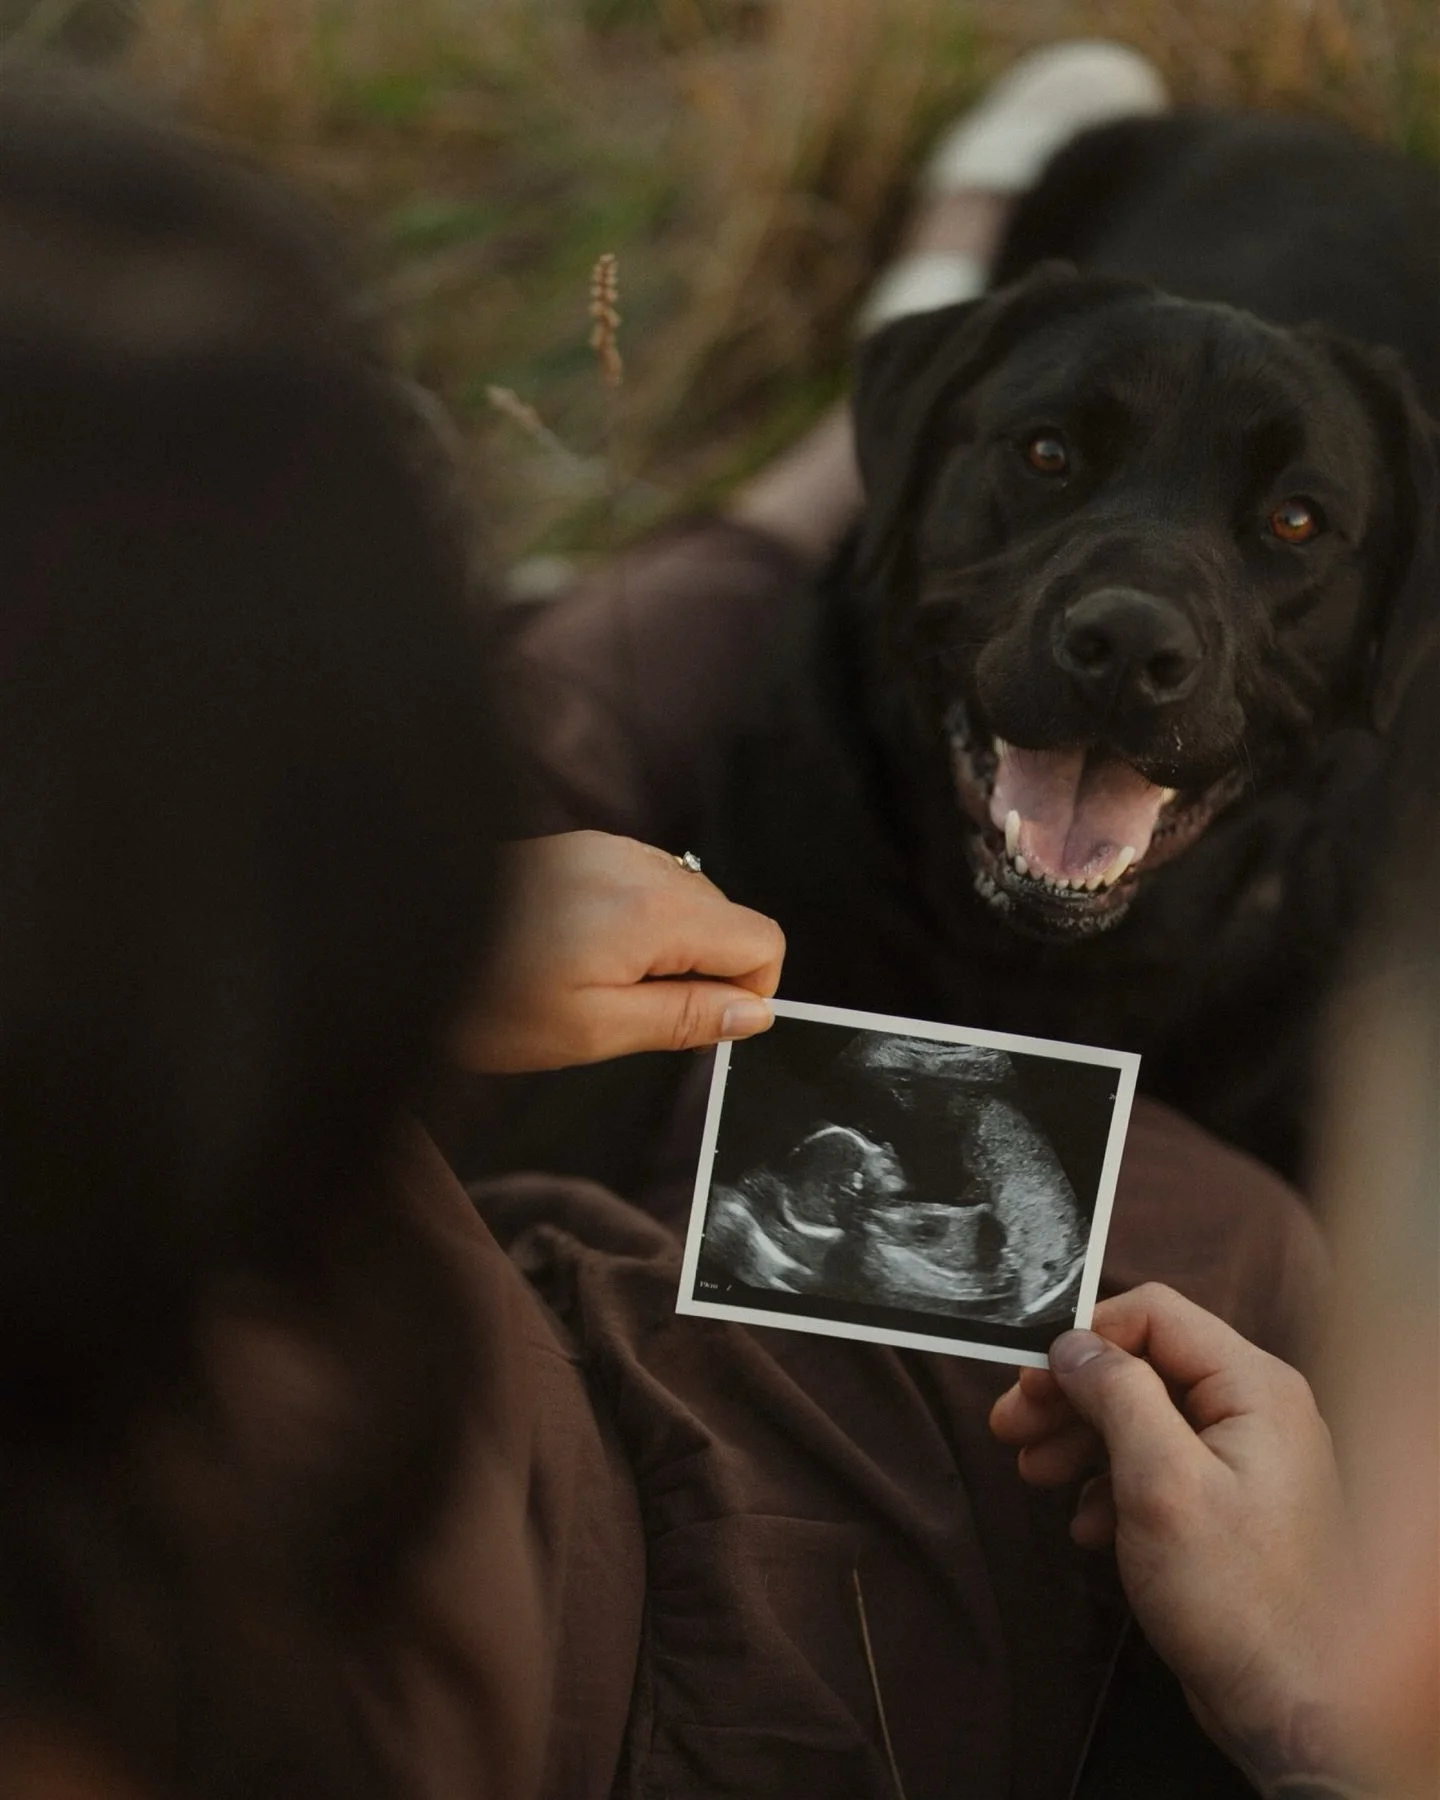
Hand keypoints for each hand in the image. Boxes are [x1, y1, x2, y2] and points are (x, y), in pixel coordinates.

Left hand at [453, 831, 784, 1072]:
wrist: (402, 941)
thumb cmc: (485, 996)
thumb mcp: (593, 1030)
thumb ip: (684, 1017)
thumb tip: (753, 1014)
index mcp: (653, 911)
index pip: (763, 940)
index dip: (745, 993)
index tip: (695, 1023)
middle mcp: (640, 865)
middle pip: (727, 919)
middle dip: (701, 971)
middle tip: (630, 1011)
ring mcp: (608, 849)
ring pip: (687, 902)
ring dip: (665, 948)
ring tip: (594, 980)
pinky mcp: (580, 849)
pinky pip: (641, 883)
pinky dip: (632, 922)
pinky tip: (578, 950)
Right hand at [990, 1284, 1358, 1792]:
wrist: (1293, 1709)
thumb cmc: (1235, 1595)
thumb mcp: (1160, 1481)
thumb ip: (1116, 1394)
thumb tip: (1072, 1342)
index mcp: (1253, 1387)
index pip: (1154, 1315)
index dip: (1085, 1338)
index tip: (1029, 1378)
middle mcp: (1255, 1411)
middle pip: (1142, 1366)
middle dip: (1071, 1396)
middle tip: (1009, 1426)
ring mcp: (1246, 1461)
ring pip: (1143, 1418)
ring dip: (1080, 1441)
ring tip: (1033, 1475)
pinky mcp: (1230, 1507)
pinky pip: (1158, 1468)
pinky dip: (1111, 1487)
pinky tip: (1086, 1527)